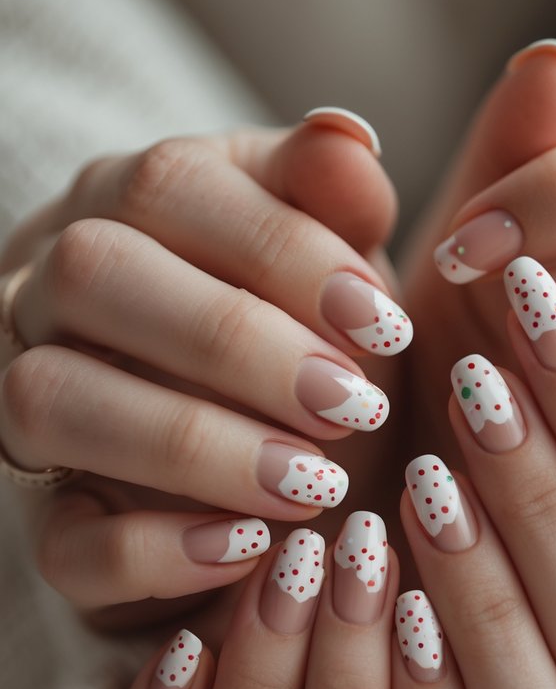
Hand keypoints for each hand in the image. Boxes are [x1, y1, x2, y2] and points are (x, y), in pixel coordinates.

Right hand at [0, 113, 408, 634]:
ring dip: (196, 445)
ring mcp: (29, 402)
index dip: (284, 251)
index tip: (387, 323)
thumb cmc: (307, 325)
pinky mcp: (49, 521)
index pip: (171, 186)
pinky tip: (255, 544)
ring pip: (51, 400)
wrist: (271, 436)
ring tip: (316, 481)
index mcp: (128, 203)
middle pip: (93, 275)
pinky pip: (63, 541)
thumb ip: (339, 203)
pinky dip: (158, 549)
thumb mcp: (335, 255)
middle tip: (355, 403)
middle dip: (235, 342)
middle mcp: (53, 289)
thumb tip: (348, 139)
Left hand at [401, 44, 555, 562]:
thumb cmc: (491, 329)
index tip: (454, 255)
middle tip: (472, 343)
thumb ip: (508, 153)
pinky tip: (531, 472)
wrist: (513, 453)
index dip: (541, 207)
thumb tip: (550, 60)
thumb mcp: (480, 243)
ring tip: (492, 413)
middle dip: (543, 325)